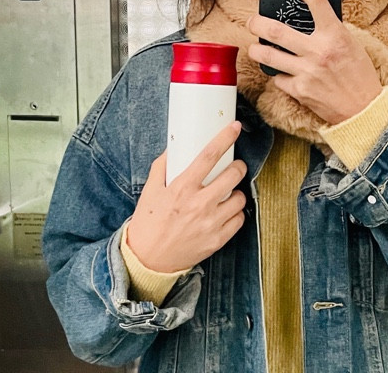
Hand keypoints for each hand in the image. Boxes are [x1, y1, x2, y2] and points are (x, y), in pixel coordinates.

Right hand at [126, 121, 246, 272]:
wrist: (148, 260)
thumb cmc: (149, 223)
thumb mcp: (150, 191)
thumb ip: (162, 166)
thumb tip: (174, 147)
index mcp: (182, 188)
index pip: (209, 155)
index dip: (225, 138)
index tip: (234, 128)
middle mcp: (199, 204)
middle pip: (233, 175)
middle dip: (238, 166)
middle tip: (235, 166)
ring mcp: (210, 223)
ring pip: (240, 198)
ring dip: (236, 192)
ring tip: (227, 193)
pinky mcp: (217, 240)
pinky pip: (239, 220)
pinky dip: (235, 214)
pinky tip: (226, 212)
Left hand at [247, 0, 381, 124]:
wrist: (363, 108)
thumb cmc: (359, 75)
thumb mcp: (350, 43)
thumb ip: (329, 29)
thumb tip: (309, 15)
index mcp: (335, 35)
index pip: (314, 0)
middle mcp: (318, 51)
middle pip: (275, 31)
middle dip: (256, 23)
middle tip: (252, 22)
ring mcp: (306, 71)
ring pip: (266, 55)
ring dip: (256, 49)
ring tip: (256, 47)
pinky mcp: (299, 90)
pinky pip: (277, 78)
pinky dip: (278, 75)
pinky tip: (284, 74)